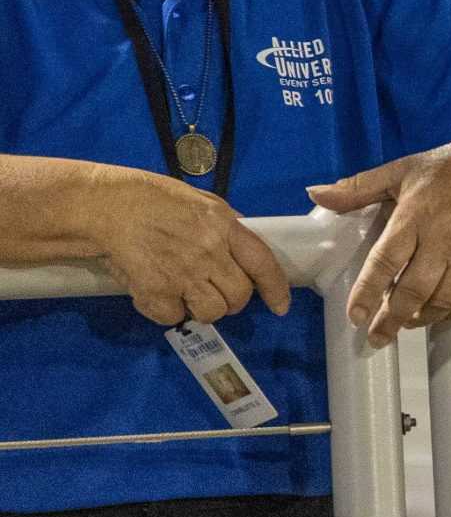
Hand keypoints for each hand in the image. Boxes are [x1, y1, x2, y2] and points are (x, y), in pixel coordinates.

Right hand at [93, 167, 292, 326]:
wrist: (104, 205)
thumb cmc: (150, 199)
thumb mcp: (200, 202)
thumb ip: (226, 226)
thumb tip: (244, 249)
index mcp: (224, 225)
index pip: (263, 263)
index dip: (276, 289)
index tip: (280, 306)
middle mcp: (210, 251)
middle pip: (240, 296)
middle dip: (230, 300)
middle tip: (212, 291)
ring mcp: (184, 272)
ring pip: (213, 312)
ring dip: (201, 309)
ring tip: (184, 293)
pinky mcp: (157, 290)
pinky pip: (174, 316)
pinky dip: (167, 311)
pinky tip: (157, 293)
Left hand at [309, 137, 450, 344]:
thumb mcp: (401, 170)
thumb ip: (357, 188)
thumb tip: (316, 194)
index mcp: (414, 216)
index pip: (386, 261)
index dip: (368, 292)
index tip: (356, 316)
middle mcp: (441, 239)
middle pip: (413, 290)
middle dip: (392, 319)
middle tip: (376, 337)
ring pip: (442, 300)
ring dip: (421, 319)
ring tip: (405, 325)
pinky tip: (438, 316)